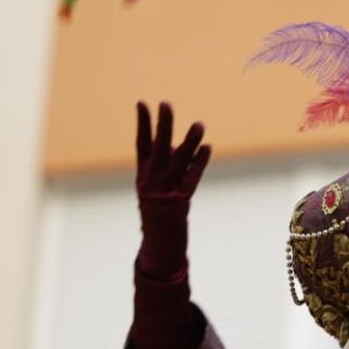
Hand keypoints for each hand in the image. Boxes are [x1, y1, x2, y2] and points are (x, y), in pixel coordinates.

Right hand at [135, 101, 210, 278]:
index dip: (142, 123)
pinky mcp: (180, 200)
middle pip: (158, 148)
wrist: (158, 245)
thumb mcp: (153, 188)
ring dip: (189, 142)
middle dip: (163, 125)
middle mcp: (152, 181)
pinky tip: (207, 148)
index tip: (142, 103)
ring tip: (199, 124)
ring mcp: (166, 190)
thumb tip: (180, 144)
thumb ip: (163, 166)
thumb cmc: (157, 213)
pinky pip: (192, 178)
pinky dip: (200, 163)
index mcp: (143, 175)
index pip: (141, 144)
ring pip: (179, 161)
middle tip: (166, 104)